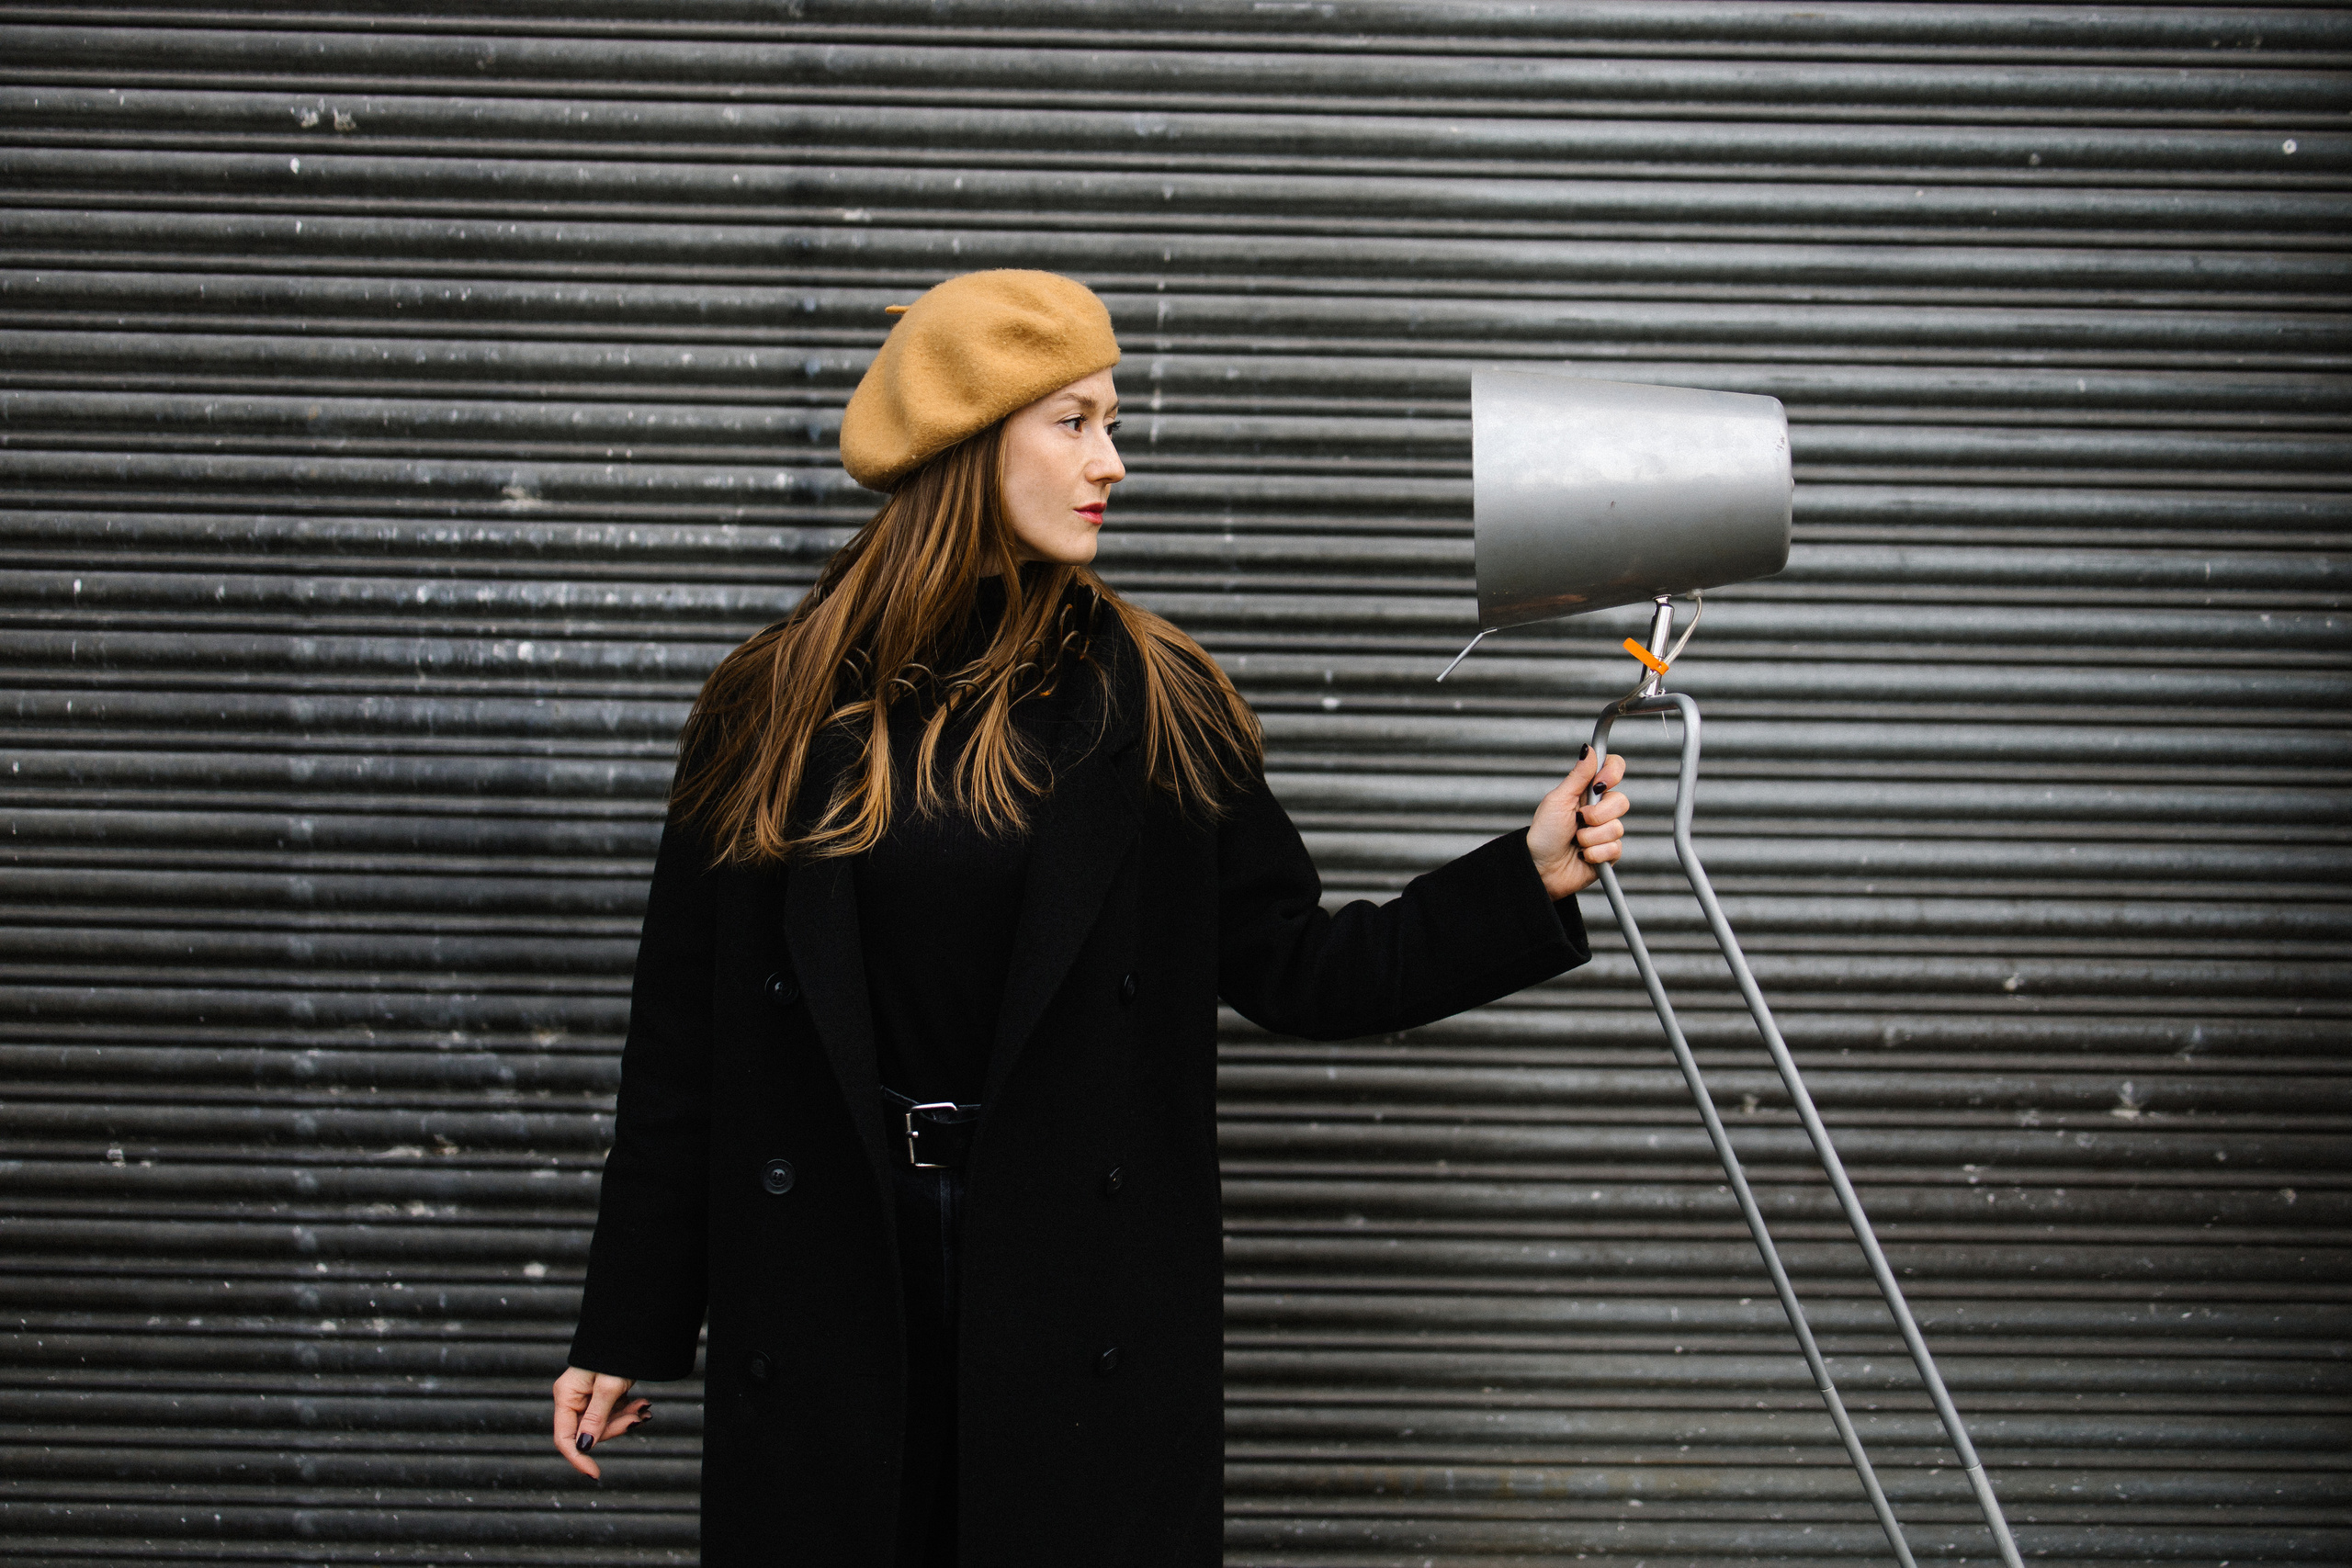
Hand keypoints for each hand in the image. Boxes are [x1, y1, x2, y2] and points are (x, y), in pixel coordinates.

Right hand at [552, 1364, 651, 1478]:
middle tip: (638, 1418)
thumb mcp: (609, 1388)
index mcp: (566, 1396)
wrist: (633, 1328)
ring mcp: (587, 1397)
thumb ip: (596, 1418)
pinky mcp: (602, 1394)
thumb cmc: (617, 1354)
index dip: (578, 1459)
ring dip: (625, 1419)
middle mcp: (573, 1398)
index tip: (595, 1474)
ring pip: (603, 1425)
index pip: (564, 1438)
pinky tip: (643, 1403)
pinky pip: (612, 1413)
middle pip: (588, 1433)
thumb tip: (583, 1448)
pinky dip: (628, 1411)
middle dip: (614, 1429)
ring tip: (644, 1406)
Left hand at [1525, 745, 1629, 899]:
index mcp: (1587, 792)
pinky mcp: (1609, 853)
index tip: (1600, 784)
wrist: (1541, 869)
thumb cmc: (1544, 834)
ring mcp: (1605, 832)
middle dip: (1597, 814)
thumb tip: (1589, 748)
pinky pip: (1615, 848)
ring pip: (1617, 828)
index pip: (1613, 769)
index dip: (1612, 773)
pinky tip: (1583, 856)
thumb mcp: (1558, 800)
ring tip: (1575, 841)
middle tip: (1579, 820)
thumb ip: (1578, 776)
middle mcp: (1599, 809)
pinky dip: (1595, 853)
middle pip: (1621, 801)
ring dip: (1590, 837)